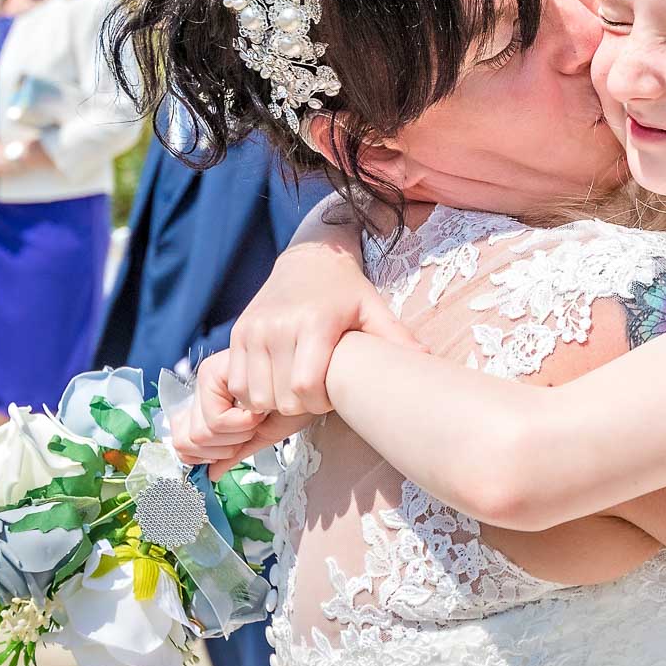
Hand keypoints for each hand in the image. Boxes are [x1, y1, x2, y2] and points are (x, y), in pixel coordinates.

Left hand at [170, 352, 314, 477]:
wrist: (321, 378)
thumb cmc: (300, 401)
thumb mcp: (264, 431)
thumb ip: (235, 450)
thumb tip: (209, 475)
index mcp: (209, 399)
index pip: (182, 440)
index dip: (211, 453)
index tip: (243, 438)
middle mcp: (203, 385)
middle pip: (185, 439)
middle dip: (223, 446)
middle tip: (253, 427)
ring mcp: (206, 376)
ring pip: (198, 434)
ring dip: (234, 436)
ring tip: (259, 416)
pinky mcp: (214, 371)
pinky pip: (215, 421)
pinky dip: (239, 426)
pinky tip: (260, 410)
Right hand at [225, 238, 419, 416]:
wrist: (310, 260)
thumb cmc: (347, 290)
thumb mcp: (373, 309)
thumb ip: (397, 338)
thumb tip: (427, 361)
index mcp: (314, 323)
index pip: (306, 387)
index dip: (320, 404)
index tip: (332, 395)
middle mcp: (278, 326)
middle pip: (281, 398)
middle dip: (301, 406)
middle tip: (316, 392)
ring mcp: (254, 330)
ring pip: (256, 395)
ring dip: (276, 401)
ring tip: (297, 386)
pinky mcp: (238, 333)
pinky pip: (238, 382)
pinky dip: (254, 393)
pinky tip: (276, 383)